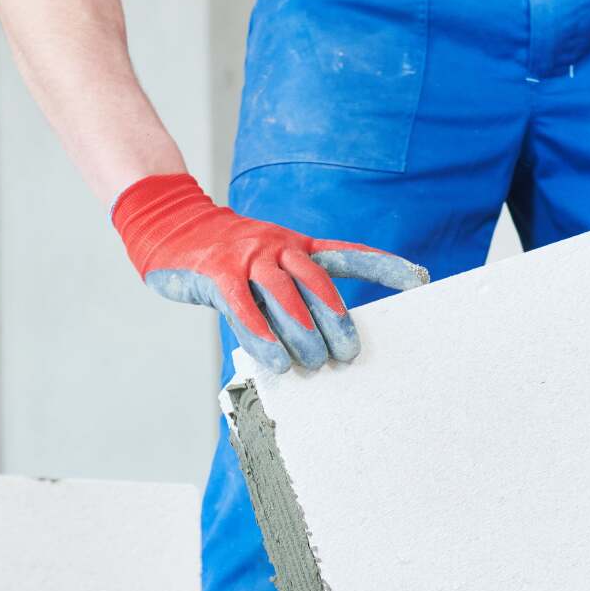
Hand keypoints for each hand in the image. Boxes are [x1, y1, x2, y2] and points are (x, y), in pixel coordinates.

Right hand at [112, 173, 428, 373]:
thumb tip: (315, 346)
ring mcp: (247, 256)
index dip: (384, 266)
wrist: (170, 227)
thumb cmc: (223, 259)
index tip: (418, 280)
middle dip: (336, 320)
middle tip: (349, 354)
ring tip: (315, 363)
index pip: (347, 254)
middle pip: (316, 283)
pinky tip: (273, 360)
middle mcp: (277, 246)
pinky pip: (242, 308)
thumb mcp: (263, 267)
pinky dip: (260, 336)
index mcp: (296, 245)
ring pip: (283, 296)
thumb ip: (288, 298)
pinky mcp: (216, 272)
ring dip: (301, 333)